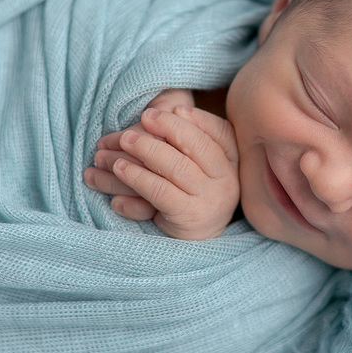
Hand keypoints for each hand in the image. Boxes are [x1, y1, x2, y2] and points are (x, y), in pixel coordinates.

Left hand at [85, 92, 239, 239]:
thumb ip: (188, 142)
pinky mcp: (189, 217)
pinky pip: (160, 191)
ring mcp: (211, 200)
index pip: (222, 133)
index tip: (174, 109)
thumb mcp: (196, 166)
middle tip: (144, 117)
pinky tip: (119, 168)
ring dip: (147, 149)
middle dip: (169, 128)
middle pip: (198, 146)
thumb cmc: (190, 194)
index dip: (198, 119)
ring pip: (177, 167)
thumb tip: (167, 109)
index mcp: (231, 162)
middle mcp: (227, 180)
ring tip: (124, 140)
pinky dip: (137, 177)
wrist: (195, 242)